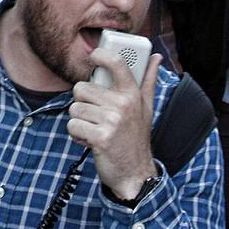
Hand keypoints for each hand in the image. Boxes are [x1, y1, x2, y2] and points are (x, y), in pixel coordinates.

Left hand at [69, 50, 160, 201]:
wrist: (135, 173)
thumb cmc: (136, 137)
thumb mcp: (146, 108)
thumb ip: (148, 80)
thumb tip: (156, 57)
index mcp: (132, 94)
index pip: (117, 63)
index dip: (101, 55)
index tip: (93, 56)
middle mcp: (123, 104)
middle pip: (81, 88)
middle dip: (83, 104)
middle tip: (96, 116)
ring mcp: (112, 121)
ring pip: (74, 108)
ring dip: (79, 121)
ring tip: (94, 129)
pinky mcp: (100, 137)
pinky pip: (73, 126)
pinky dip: (77, 135)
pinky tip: (90, 140)